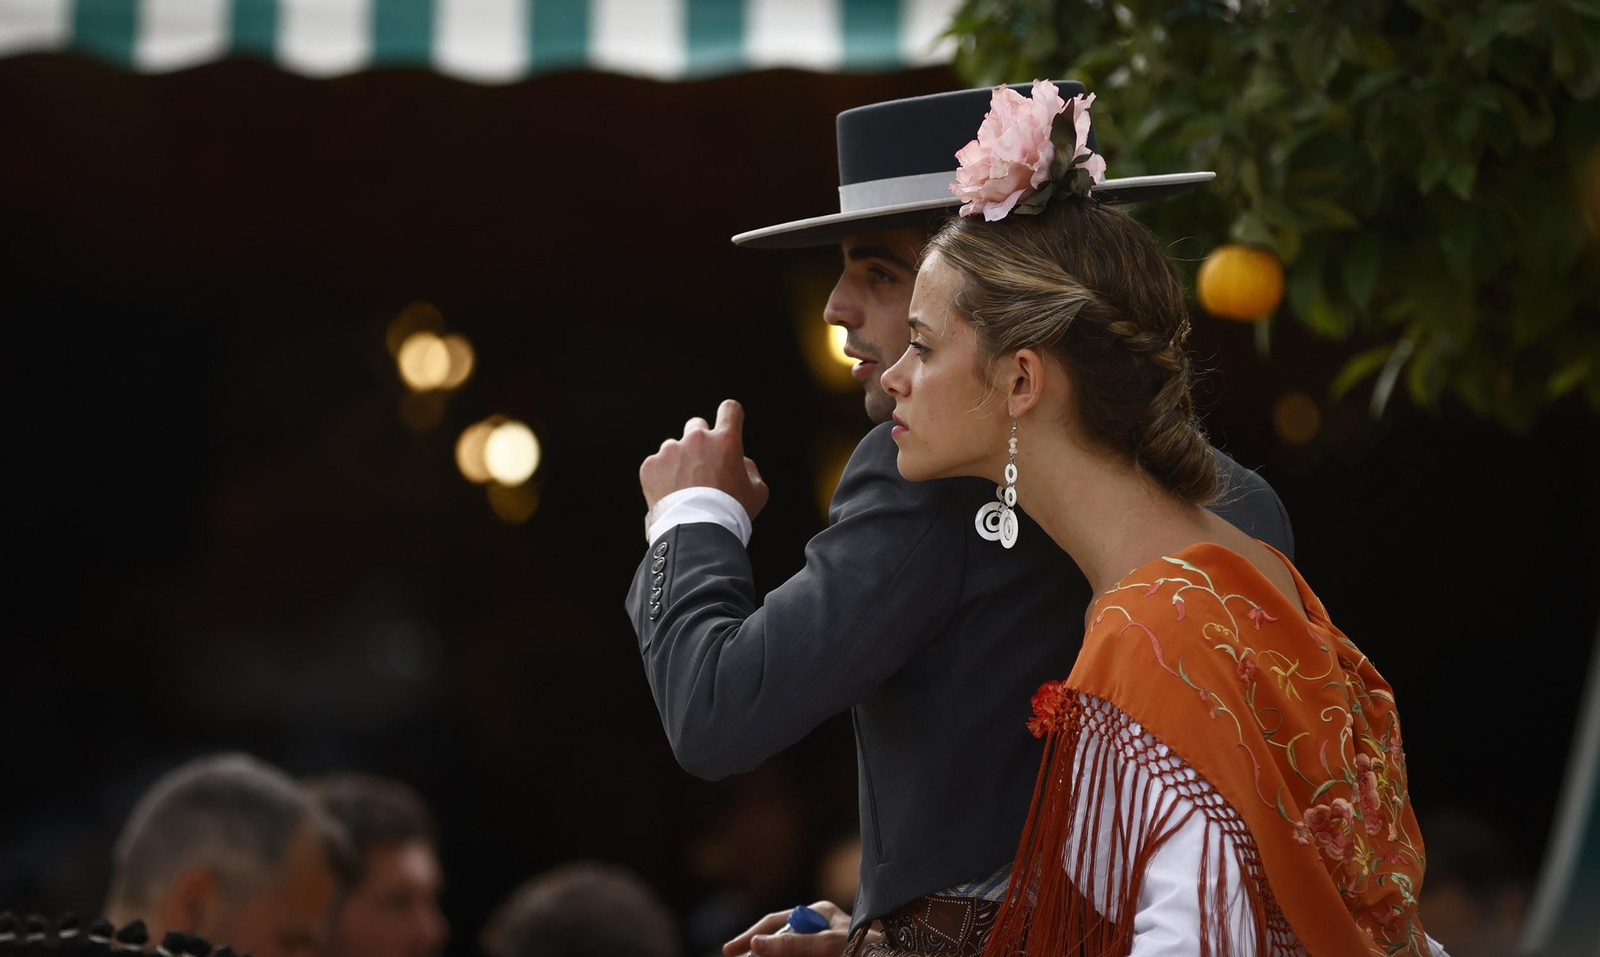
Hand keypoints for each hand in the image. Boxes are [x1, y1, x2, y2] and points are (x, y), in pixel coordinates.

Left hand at [640, 399, 768, 521]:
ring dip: (679, 461)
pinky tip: (670, 496)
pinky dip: (662, 477)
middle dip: (700, 441)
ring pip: (675, 447)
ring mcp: (671, 450)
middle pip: (697, 425)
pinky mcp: (651, 465)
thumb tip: (738, 460)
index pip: (730, 409)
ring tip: (684, 490)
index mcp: (725, 440)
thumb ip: (749, 468)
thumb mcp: (757, 491)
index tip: (728, 424)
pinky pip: (657, 464)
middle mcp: (697, 438)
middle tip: (702, 466)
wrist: (697, 532)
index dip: (730, 415)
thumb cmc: (732, 513)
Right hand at [722, 901, 876, 956]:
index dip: (750, 937)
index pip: (773, 923)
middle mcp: (817, 928)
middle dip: (756, 953)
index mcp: (817, 915)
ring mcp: (821, 946)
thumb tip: (757, 945)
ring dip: (768, 956)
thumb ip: (792, 945)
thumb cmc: (866, 948)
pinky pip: (800, 954)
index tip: (729, 952)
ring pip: (786, 951)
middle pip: (776, 941)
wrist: (895, 954)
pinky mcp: (828, 954)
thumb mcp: (827, 945)